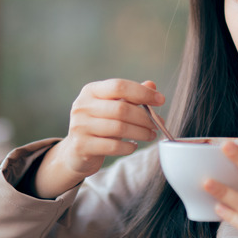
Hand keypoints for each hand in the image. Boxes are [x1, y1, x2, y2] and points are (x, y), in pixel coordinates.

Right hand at [32, 79, 163, 197]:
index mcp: (91, 91)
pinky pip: (112, 146)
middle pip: (121, 109)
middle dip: (145, 117)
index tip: (161, 100)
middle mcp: (82, 106)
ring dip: (141, 132)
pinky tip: (134, 146)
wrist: (76, 153)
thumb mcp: (113, 107)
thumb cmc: (99, 126)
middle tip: (158, 123)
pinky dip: (128, 146)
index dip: (142, 92)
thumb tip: (152, 84)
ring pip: (119, 128)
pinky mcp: (81, 146)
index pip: (119, 86)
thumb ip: (131, 96)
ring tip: (151, 135)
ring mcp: (79, 126)